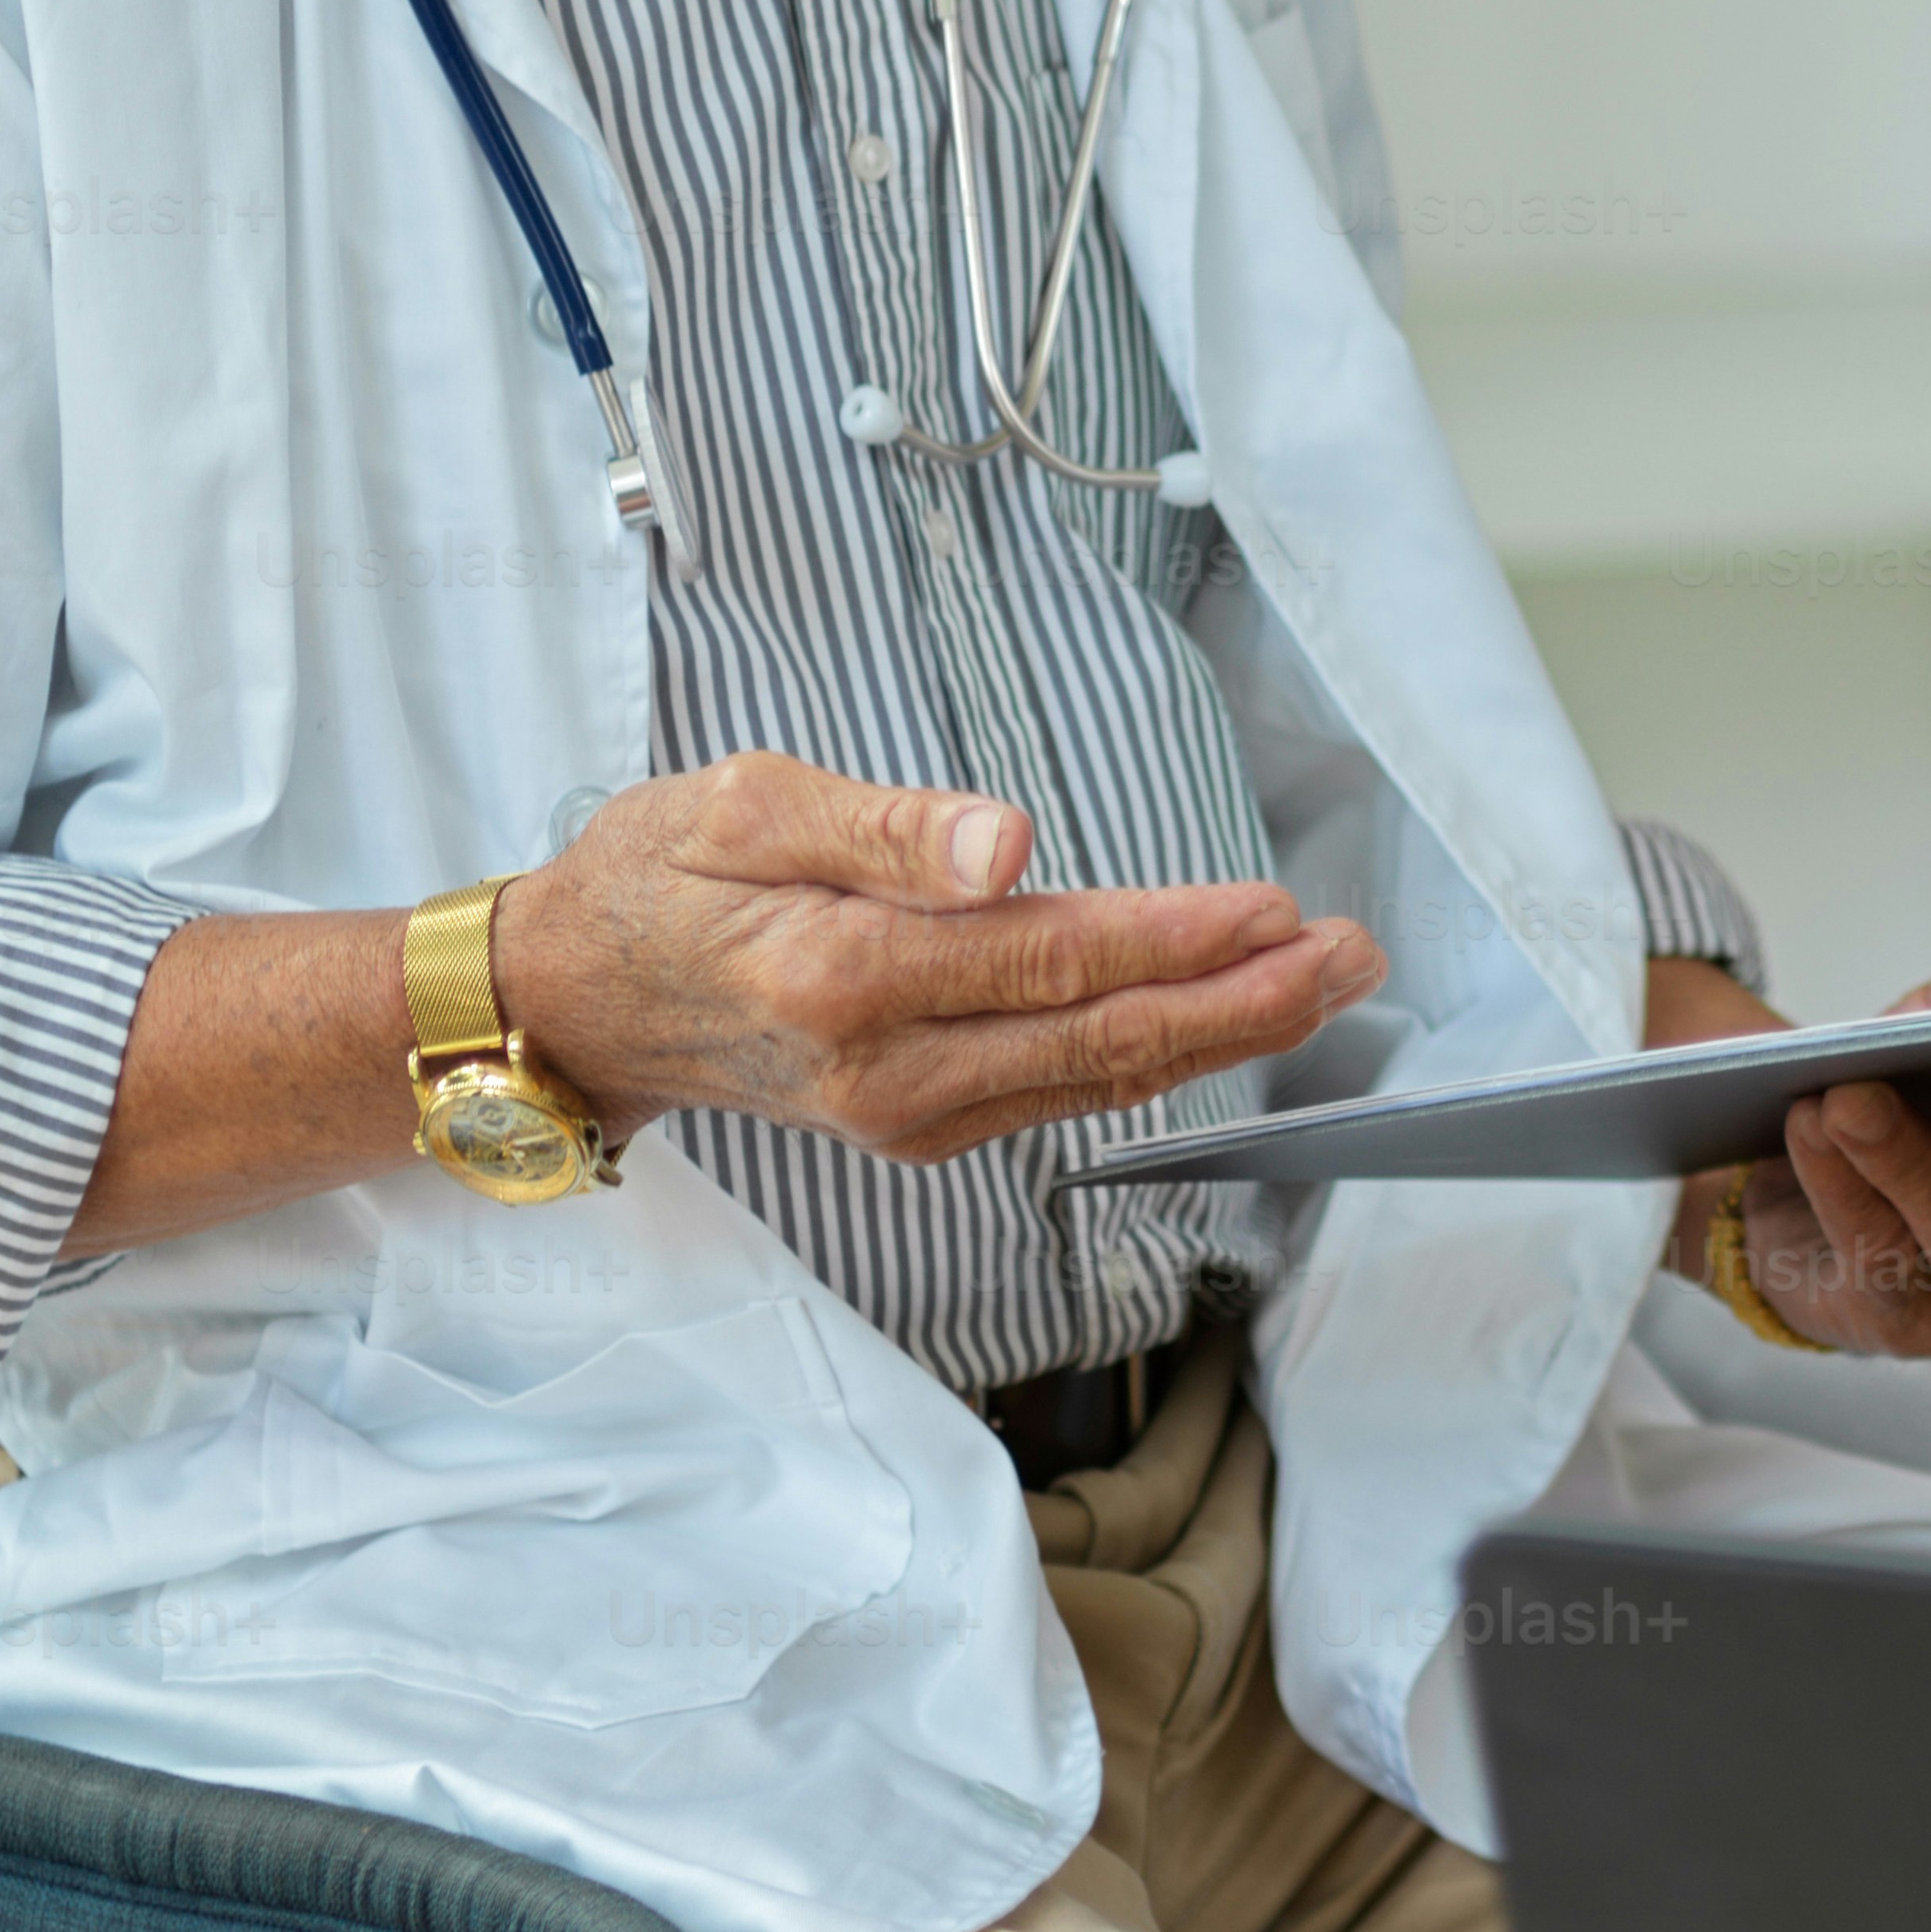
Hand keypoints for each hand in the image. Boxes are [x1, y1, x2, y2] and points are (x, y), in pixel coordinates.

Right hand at [487, 749, 1377, 1162]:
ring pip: (1097, 1079)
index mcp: (845, 975)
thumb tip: (1003, 842)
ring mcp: (907, 1113)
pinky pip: (1061, 1092)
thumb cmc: (657, 878)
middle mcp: (888, 1068)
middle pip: (1102, 1041)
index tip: (1274, 909)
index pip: (1052, 960)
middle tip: (1355, 955)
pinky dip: (1153, 1056)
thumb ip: (886, 824)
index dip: (1175, 938)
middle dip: (1244, 1001)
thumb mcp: (744, 805)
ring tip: (1325, 979)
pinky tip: (1220, 1017)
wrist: (575, 996)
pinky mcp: (919, 1126)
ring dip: (1221, 1031)